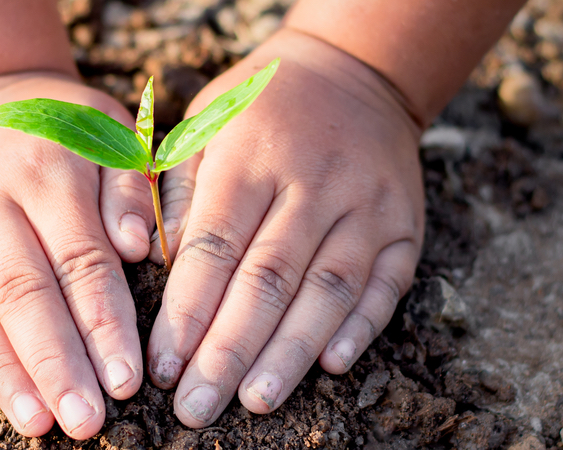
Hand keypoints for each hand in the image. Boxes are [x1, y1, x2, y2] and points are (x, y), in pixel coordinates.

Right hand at [0, 73, 157, 438]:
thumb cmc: (65, 130)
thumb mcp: (111, 134)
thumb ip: (129, 189)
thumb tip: (141, 247)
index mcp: (45, 168)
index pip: (79, 259)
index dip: (102, 324)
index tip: (126, 380)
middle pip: (20, 291)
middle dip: (54, 363)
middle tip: (84, 422)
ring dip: (3, 371)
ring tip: (36, 422)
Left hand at [143, 29, 425, 426]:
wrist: (353, 71)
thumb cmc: (260, 110)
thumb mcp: (203, 126)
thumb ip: (177, 192)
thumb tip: (158, 265)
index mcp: (251, 158)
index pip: (214, 248)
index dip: (186, 313)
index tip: (162, 367)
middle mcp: (313, 183)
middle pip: (268, 280)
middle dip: (228, 351)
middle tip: (197, 407)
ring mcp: (367, 206)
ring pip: (327, 291)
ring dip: (290, 353)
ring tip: (256, 400)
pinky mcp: (405, 226)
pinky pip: (385, 286)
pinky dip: (360, 329)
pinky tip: (331, 367)